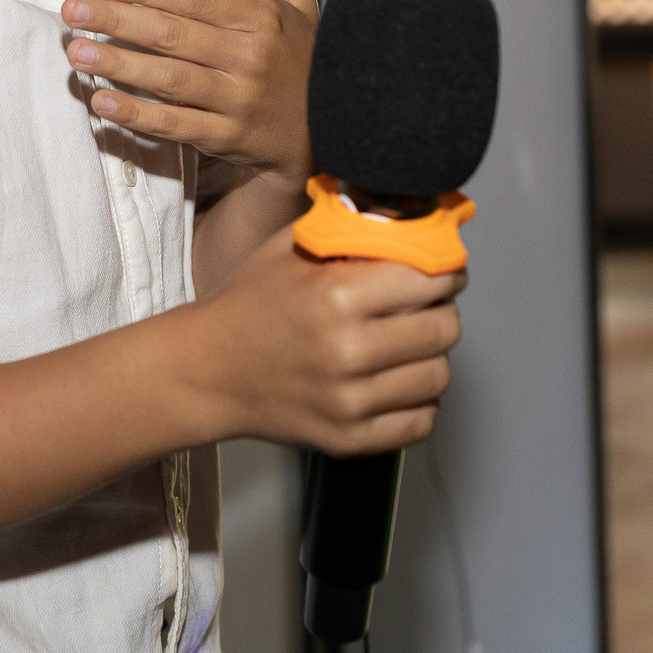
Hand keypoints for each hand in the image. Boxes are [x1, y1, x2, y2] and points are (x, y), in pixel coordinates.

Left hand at [63, 0, 318, 176]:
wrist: (334, 125)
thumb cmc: (302, 54)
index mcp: (263, 16)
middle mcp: (251, 57)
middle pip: (175, 36)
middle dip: (119, 22)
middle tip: (72, 11)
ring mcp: (239, 100)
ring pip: (169, 79)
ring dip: (119, 65)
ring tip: (76, 52)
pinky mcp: (228, 138)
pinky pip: (176, 125)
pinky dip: (138, 115)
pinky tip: (103, 101)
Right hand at [187, 225, 462, 454]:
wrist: (207, 371)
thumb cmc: (248, 306)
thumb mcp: (291, 247)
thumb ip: (348, 227)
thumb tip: (405, 213)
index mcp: (335, 296)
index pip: (431, 280)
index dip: (445, 272)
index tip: (443, 271)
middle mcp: (347, 350)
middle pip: (444, 329)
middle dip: (442, 311)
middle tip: (425, 306)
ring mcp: (350, 401)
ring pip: (438, 375)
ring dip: (431, 356)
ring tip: (408, 344)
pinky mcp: (350, 439)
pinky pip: (421, 421)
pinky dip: (419, 401)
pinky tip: (396, 381)